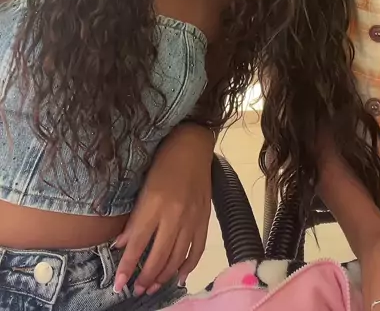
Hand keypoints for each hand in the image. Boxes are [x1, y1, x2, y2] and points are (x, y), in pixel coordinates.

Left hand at [113, 123, 213, 296]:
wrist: (194, 143)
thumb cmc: (164, 159)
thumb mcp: (144, 184)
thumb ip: (135, 216)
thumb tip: (122, 244)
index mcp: (155, 203)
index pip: (138, 242)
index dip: (127, 266)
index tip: (118, 284)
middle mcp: (174, 214)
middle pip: (158, 255)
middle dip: (145, 277)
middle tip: (136, 290)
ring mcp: (192, 218)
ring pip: (177, 256)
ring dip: (164, 275)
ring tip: (152, 287)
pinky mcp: (205, 217)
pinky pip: (198, 248)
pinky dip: (189, 265)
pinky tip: (179, 276)